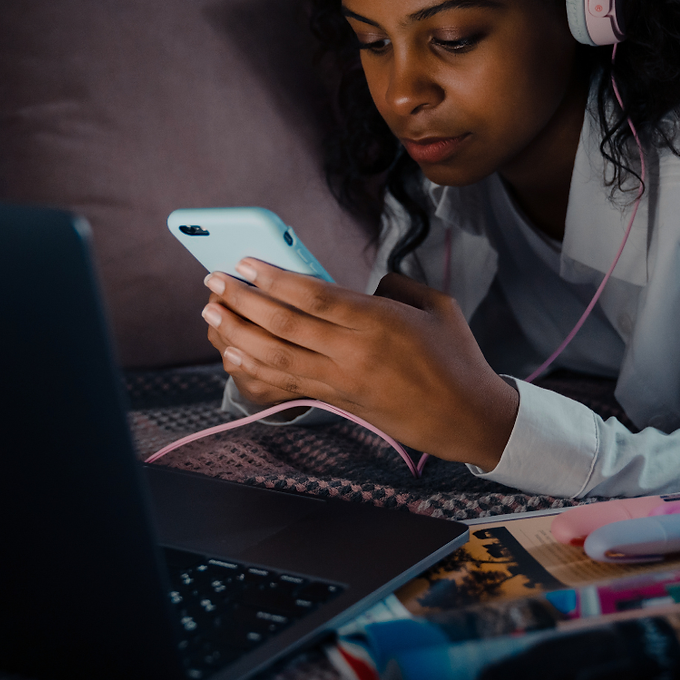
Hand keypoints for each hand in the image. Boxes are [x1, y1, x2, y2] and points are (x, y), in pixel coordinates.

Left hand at [201, 260, 518, 469]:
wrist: (467, 417)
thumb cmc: (457, 358)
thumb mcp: (437, 307)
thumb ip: (397, 286)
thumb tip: (366, 285)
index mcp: (380, 322)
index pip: (315, 297)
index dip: (275, 279)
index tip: (245, 262)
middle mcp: (354, 353)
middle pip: (285, 325)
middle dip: (243, 300)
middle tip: (213, 281)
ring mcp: (343, 382)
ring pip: (276, 358)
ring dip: (237, 334)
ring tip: (211, 313)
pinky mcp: (338, 402)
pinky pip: (286, 384)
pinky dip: (254, 370)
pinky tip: (232, 354)